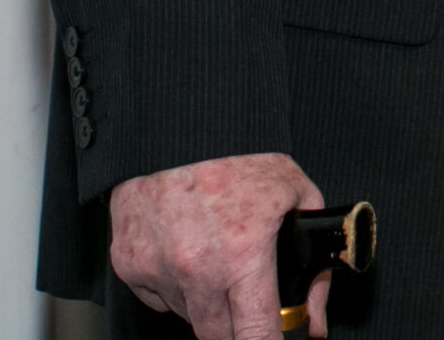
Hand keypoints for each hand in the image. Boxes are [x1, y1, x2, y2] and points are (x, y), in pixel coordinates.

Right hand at [109, 153, 329, 339]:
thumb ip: (313, 265)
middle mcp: (196, 270)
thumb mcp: (297, 198)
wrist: (181, 124)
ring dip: (206, 302)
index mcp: (241, 256)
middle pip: (217, 337)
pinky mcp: (128, 264)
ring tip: (217, 256)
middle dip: (237, 328)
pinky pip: (157, 296)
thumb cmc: (242, 155)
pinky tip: (187, 248)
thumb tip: (315, 321)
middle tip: (248, 300)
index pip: (254, 337)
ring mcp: (157, 269)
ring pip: (187, 316)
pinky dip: (174, 285)